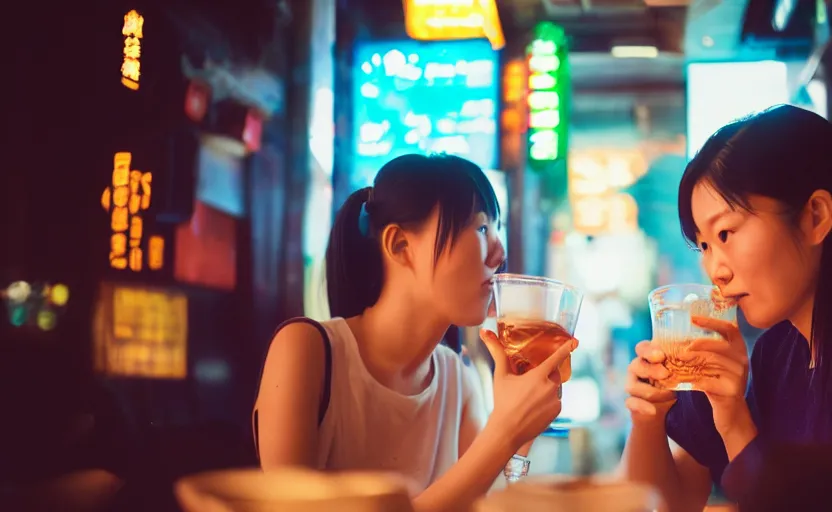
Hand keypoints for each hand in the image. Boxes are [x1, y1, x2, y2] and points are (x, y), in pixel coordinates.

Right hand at [480, 329, 576, 450]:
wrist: (508, 430)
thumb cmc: (503, 401)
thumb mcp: (501, 375)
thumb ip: (496, 352)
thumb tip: (484, 332)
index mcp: (538, 375)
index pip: (556, 358)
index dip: (565, 348)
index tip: (575, 341)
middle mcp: (550, 387)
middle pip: (552, 374)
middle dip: (543, 376)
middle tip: (528, 384)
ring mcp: (555, 400)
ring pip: (553, 388)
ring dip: (545, 389)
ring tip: (528, 399)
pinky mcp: (557, 412)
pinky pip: (555, 401)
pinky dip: (547, 402)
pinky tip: (534, 407)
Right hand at [625, 341, 676, 421]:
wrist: (660, 408)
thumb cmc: (670, 384)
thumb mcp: (677, 373)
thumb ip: (680, 364)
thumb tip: (693, 356)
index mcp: (647, 357)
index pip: (642, 348)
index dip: (648, 351)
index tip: (661, 355)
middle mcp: (636, 369)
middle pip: (636, 365)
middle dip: (651, 370)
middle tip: (666, 374)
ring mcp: (632, 385)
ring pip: (632, 386)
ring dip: (651, 391)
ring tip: (670, 395)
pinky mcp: (631, 402)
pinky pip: (631, 403)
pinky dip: (642, 406)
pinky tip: (653, 410)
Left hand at [679, 316, 753, 439]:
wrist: (730, 412)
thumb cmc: (716, 383)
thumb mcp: (713, 364)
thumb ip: (704, 350)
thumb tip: (679, 336)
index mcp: (738, 349)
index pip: (729, 329)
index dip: (712, 322)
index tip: (693, 318)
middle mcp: (742, 360)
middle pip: (718, 346)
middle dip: (697, 344)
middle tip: (680, 349)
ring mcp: (739, 376)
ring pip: (713, 362)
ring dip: (692, 360)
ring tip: (678, 360)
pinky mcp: (731, 390)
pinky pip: (709, 381)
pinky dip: (693, 379)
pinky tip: (682, 379)